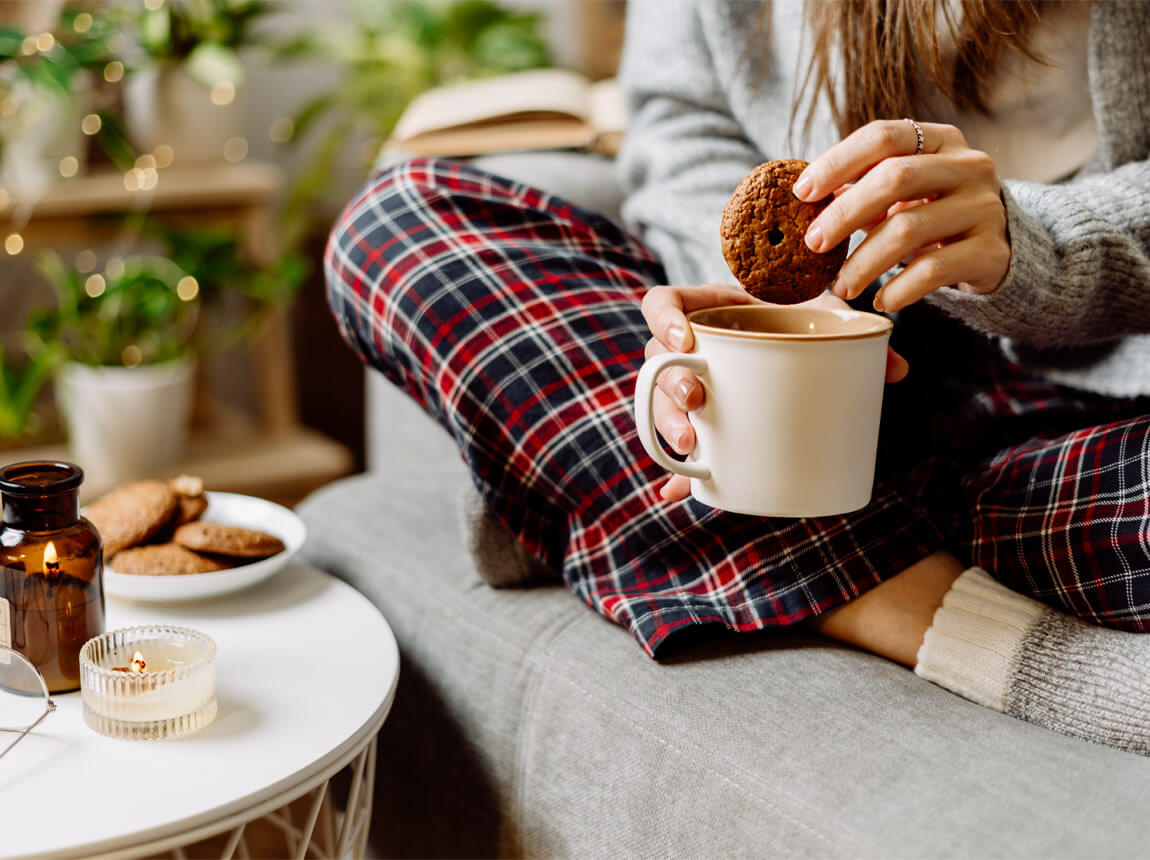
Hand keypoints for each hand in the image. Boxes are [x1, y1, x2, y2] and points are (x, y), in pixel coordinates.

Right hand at [640, 285, 908, 501]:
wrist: (802, 345)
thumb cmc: (802, 323)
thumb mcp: (825, 319)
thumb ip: (854, 336)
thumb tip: (897, 368)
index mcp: (709, 310)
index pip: (661, 305)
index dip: (663, 320)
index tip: (685, 340)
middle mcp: (689, 350)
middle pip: (655, 363)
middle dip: (669, 385)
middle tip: (697, 399)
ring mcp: (690, 388)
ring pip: (659, 406)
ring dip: (668, 426)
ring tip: (692, 445)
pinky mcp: (703, 426)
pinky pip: (679, 450)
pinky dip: (679, 474)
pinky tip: (677, 492)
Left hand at [796, 119, 1009, 312]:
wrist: (997, 250)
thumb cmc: (934, 215)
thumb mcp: (902, 195)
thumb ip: (862, 191)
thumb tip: (804, 202)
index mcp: (939, 140)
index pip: (883, 136)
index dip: (838, 162)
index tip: (801, 193)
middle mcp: (968, 165)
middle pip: (896, 177)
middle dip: (845, 213)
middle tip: (813, 244)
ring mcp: (984, 207)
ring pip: (910, 229)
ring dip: (865, 262)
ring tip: (841, 286)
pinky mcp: (991, 251)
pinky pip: (935, 270)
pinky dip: (900, 289)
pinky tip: (882, 300)